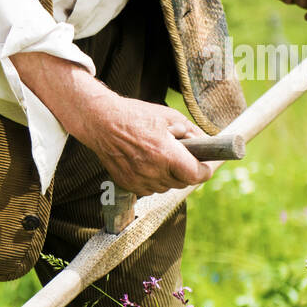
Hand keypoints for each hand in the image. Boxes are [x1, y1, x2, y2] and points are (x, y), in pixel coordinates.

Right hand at [70, 88, 212, 196]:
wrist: (101, 122)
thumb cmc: (135, 116)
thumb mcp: (169, 117)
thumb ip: (191, 132)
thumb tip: (205, 143)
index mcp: (165, 153)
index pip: (195, 175)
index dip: (204, 171)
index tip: (205, 166)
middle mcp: (152, 171)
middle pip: (182, 182)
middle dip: (186, 172)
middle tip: (183, 158)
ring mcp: (138, 180)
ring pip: (165, 187)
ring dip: (169, 177)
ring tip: (161, 159)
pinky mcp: (127, 184)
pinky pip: (149, 189)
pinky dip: (152, 181)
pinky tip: (148, 165)